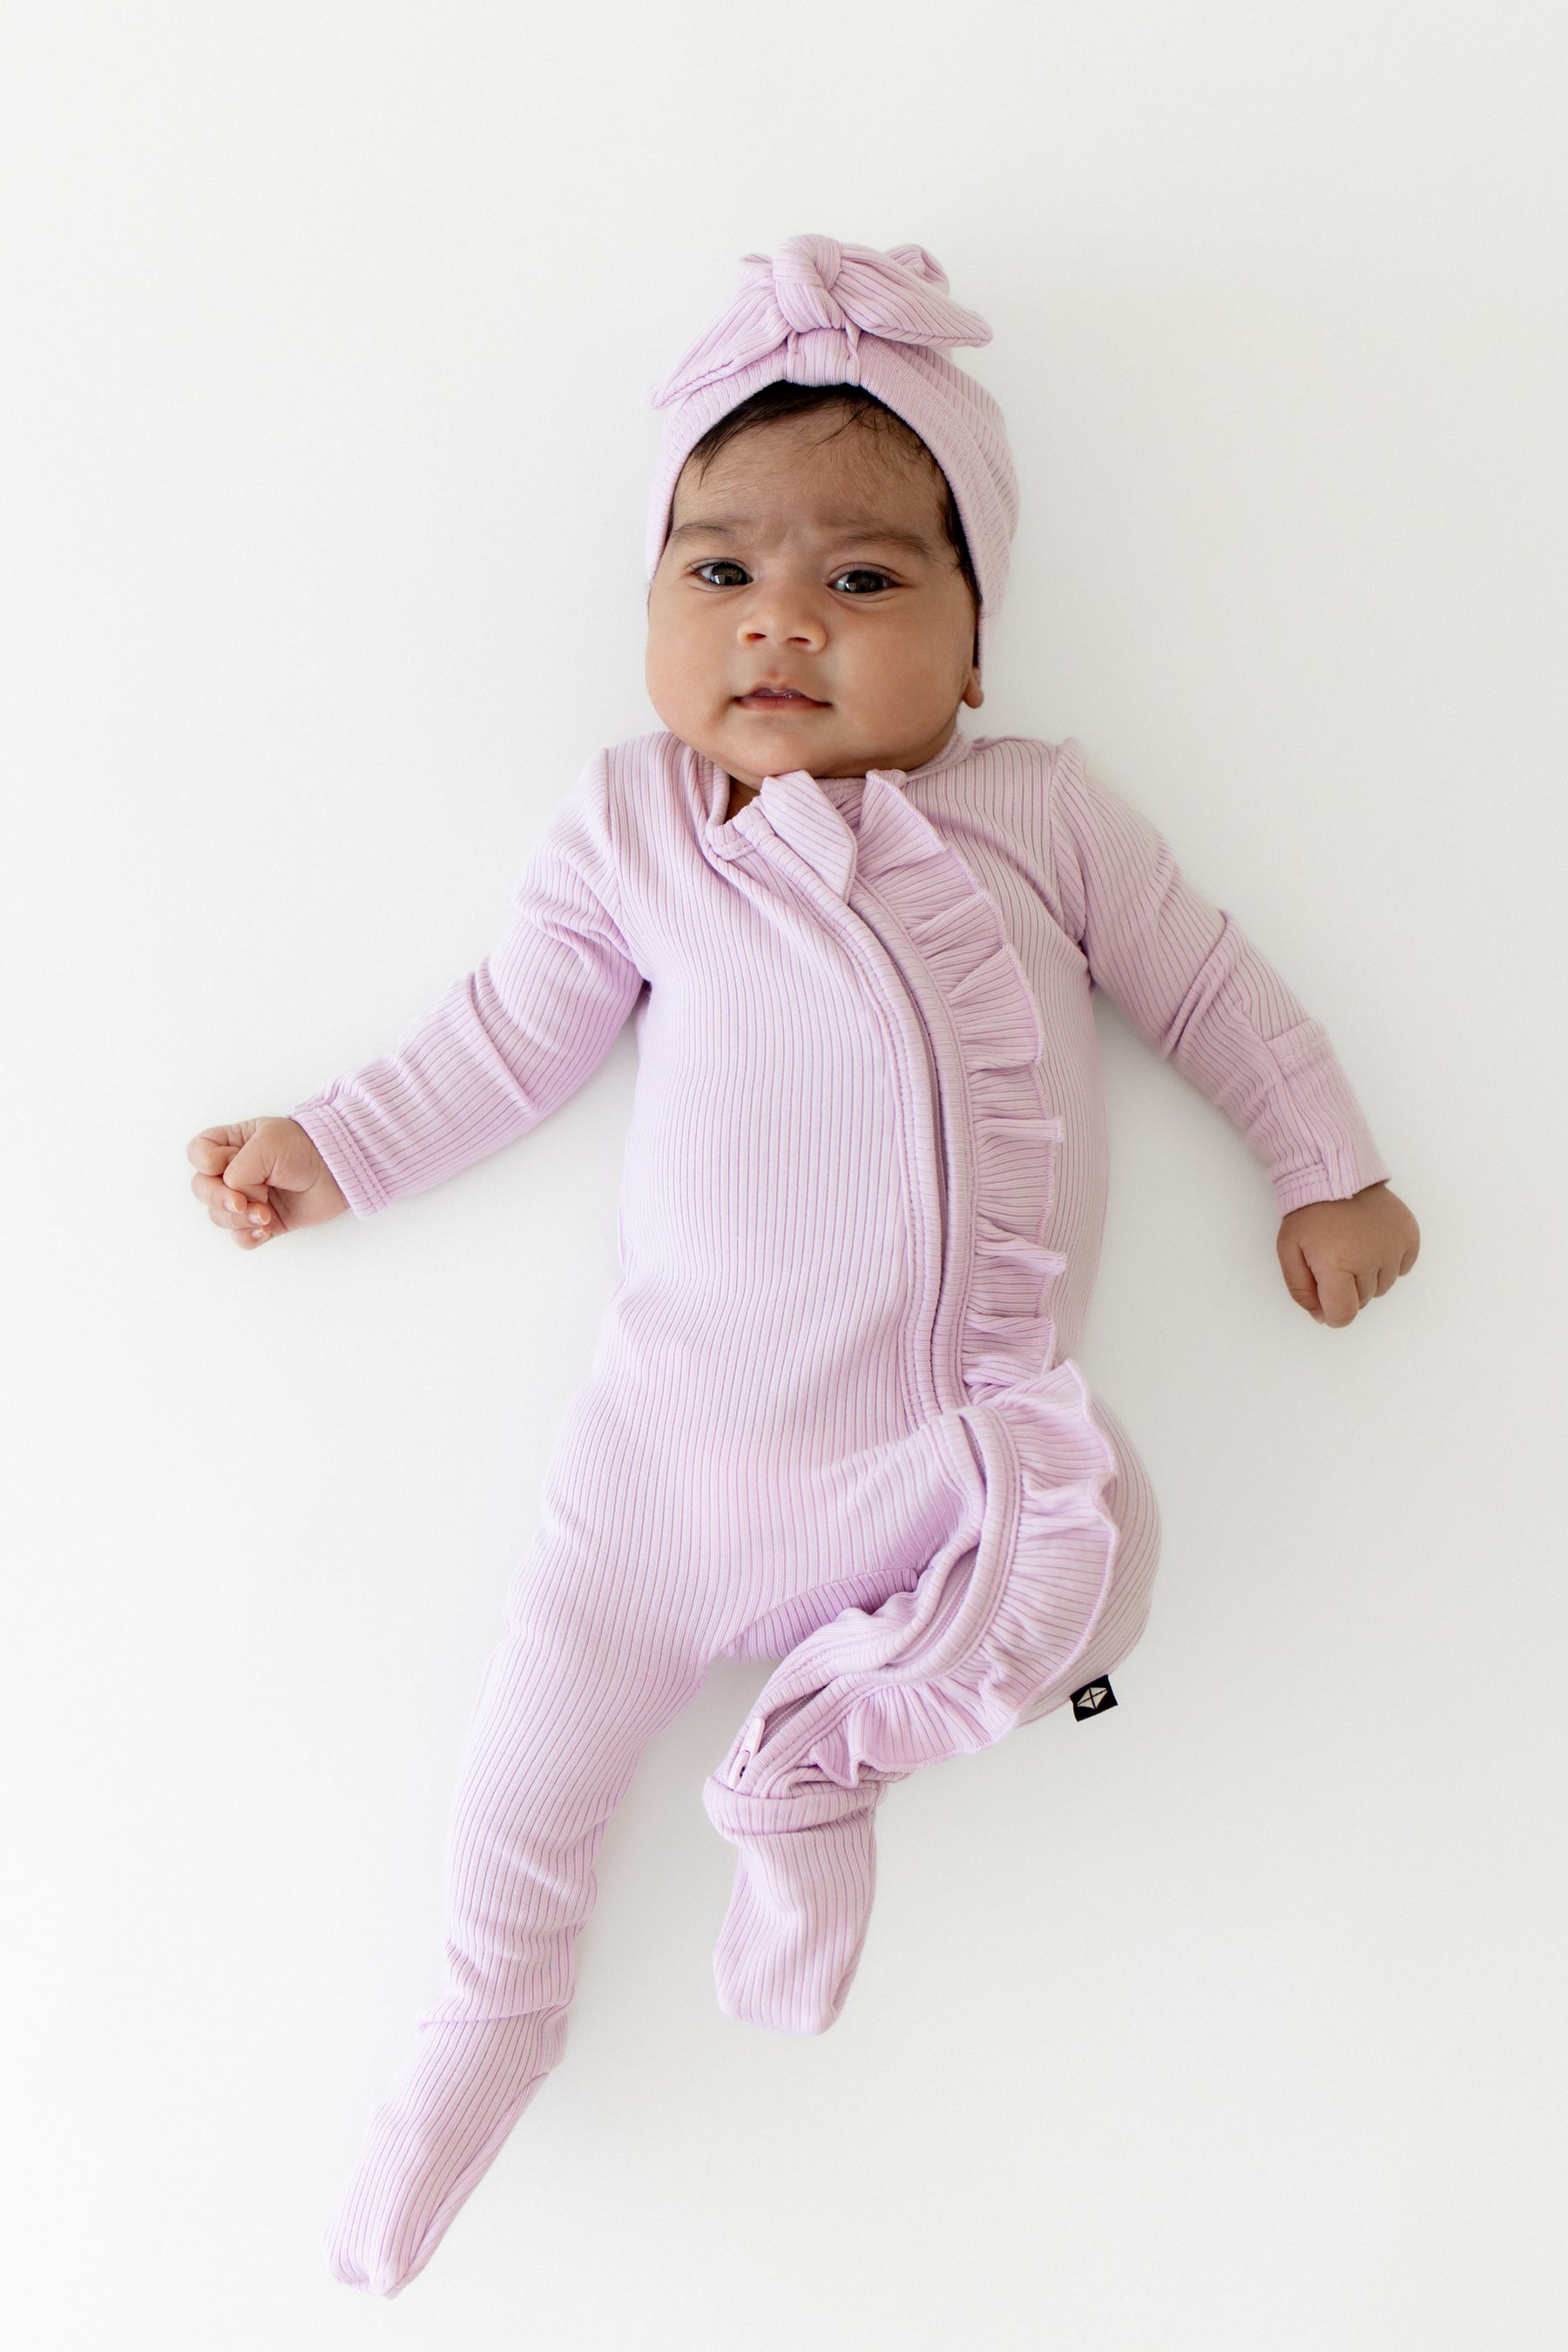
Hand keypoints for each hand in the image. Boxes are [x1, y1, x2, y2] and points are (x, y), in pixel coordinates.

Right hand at [187, 1116, 348, 1249]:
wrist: (339, 1169)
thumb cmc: (305, 1147)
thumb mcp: (267, 1144)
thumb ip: (237, 1170)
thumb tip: (232, 1196)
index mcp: (231, 1144)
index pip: (197, 1154)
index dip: (206, 1163)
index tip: (227, 1164)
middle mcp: (234, 1172)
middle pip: (202, 1189)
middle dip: (219, 1199)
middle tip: (242, 1202)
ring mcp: (248, 1198)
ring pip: (219, 1217)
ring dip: (238, 1219)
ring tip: (264, 1213)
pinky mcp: (265, 1220)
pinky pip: (241, 1237)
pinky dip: (248, 1237)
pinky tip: (264, 1229)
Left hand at [1276, 1181, 1419, 1326]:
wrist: (1335, 1173)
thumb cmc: (1308, 1213)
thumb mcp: (1289, 1251)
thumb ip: (1301, 1290)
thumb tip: (1322, 1317)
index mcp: (1337, 1265)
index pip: (1344, 1315)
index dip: (1332, 1313)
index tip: (1325, 1299)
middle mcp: (1371, 1259)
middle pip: (1362, 1301)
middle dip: (1346, 1290)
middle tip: (1334, 1261)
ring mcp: (1394, 1247)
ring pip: (1383, 1287)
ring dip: (1368, 1277)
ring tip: (1352, 1249)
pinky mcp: (1409, 1235)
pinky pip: (1403, 1268)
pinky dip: (1389, 1263)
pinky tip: (1371, 1244)